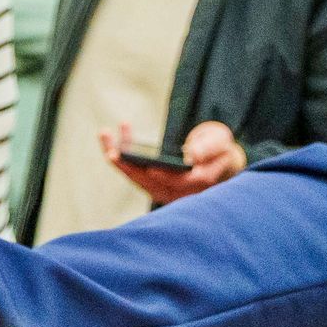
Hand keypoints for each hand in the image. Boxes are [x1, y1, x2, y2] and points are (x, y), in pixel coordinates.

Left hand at [104, 117, 243, 206]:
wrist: (217, 162)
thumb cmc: (220, 152)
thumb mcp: (221, 145)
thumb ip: (210, 148)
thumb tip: (192, 154)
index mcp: (197, 185)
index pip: (178, 185)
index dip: (165, 177)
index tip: (152, 169)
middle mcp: (177, 192)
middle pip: (150, 183)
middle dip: (130, 166)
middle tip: (113, 153)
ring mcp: (164, 189)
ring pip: (137, 177)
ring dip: (119, 157)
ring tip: (105, 134)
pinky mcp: (153, 183)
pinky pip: (134, 171)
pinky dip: (122, 154)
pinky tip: (112, 133)